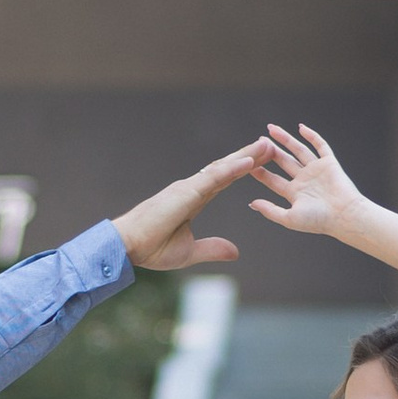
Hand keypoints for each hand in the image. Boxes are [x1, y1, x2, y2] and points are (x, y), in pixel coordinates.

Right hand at [114, 144, 264, 272]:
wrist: (128, 248)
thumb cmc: (152, 248)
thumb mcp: (190, 252)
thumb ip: (213, 249)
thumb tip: (236, 252)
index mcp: (192, 200)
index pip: (222, 181)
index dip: (241, 171)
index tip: (260, 162)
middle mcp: (191, 189)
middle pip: (226, 169)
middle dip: (248, 157)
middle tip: (269, 146)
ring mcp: (188, 188)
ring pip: (222, 168)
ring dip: (246, 156)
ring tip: (266, 146)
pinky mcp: (185, 192)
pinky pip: (213, 178)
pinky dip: (232, 169)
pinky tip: (249, 162)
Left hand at [249, 121, 367, 241]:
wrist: (344, 215)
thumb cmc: (319, 220)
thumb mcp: (289, 218)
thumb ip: (270, 211)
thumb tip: (252, 204)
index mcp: (295, 193)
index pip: (274, 180)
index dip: (261, 172)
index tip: (248, 163)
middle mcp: (305, 180)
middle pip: (284, 162)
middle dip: (271, 151)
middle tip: (259, 141)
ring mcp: (317, 170)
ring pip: (298, 151)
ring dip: (286, 140)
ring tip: (271, 129)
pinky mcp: (329, 163)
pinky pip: (320, 146)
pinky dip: (311, 136)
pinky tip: (301, 128)